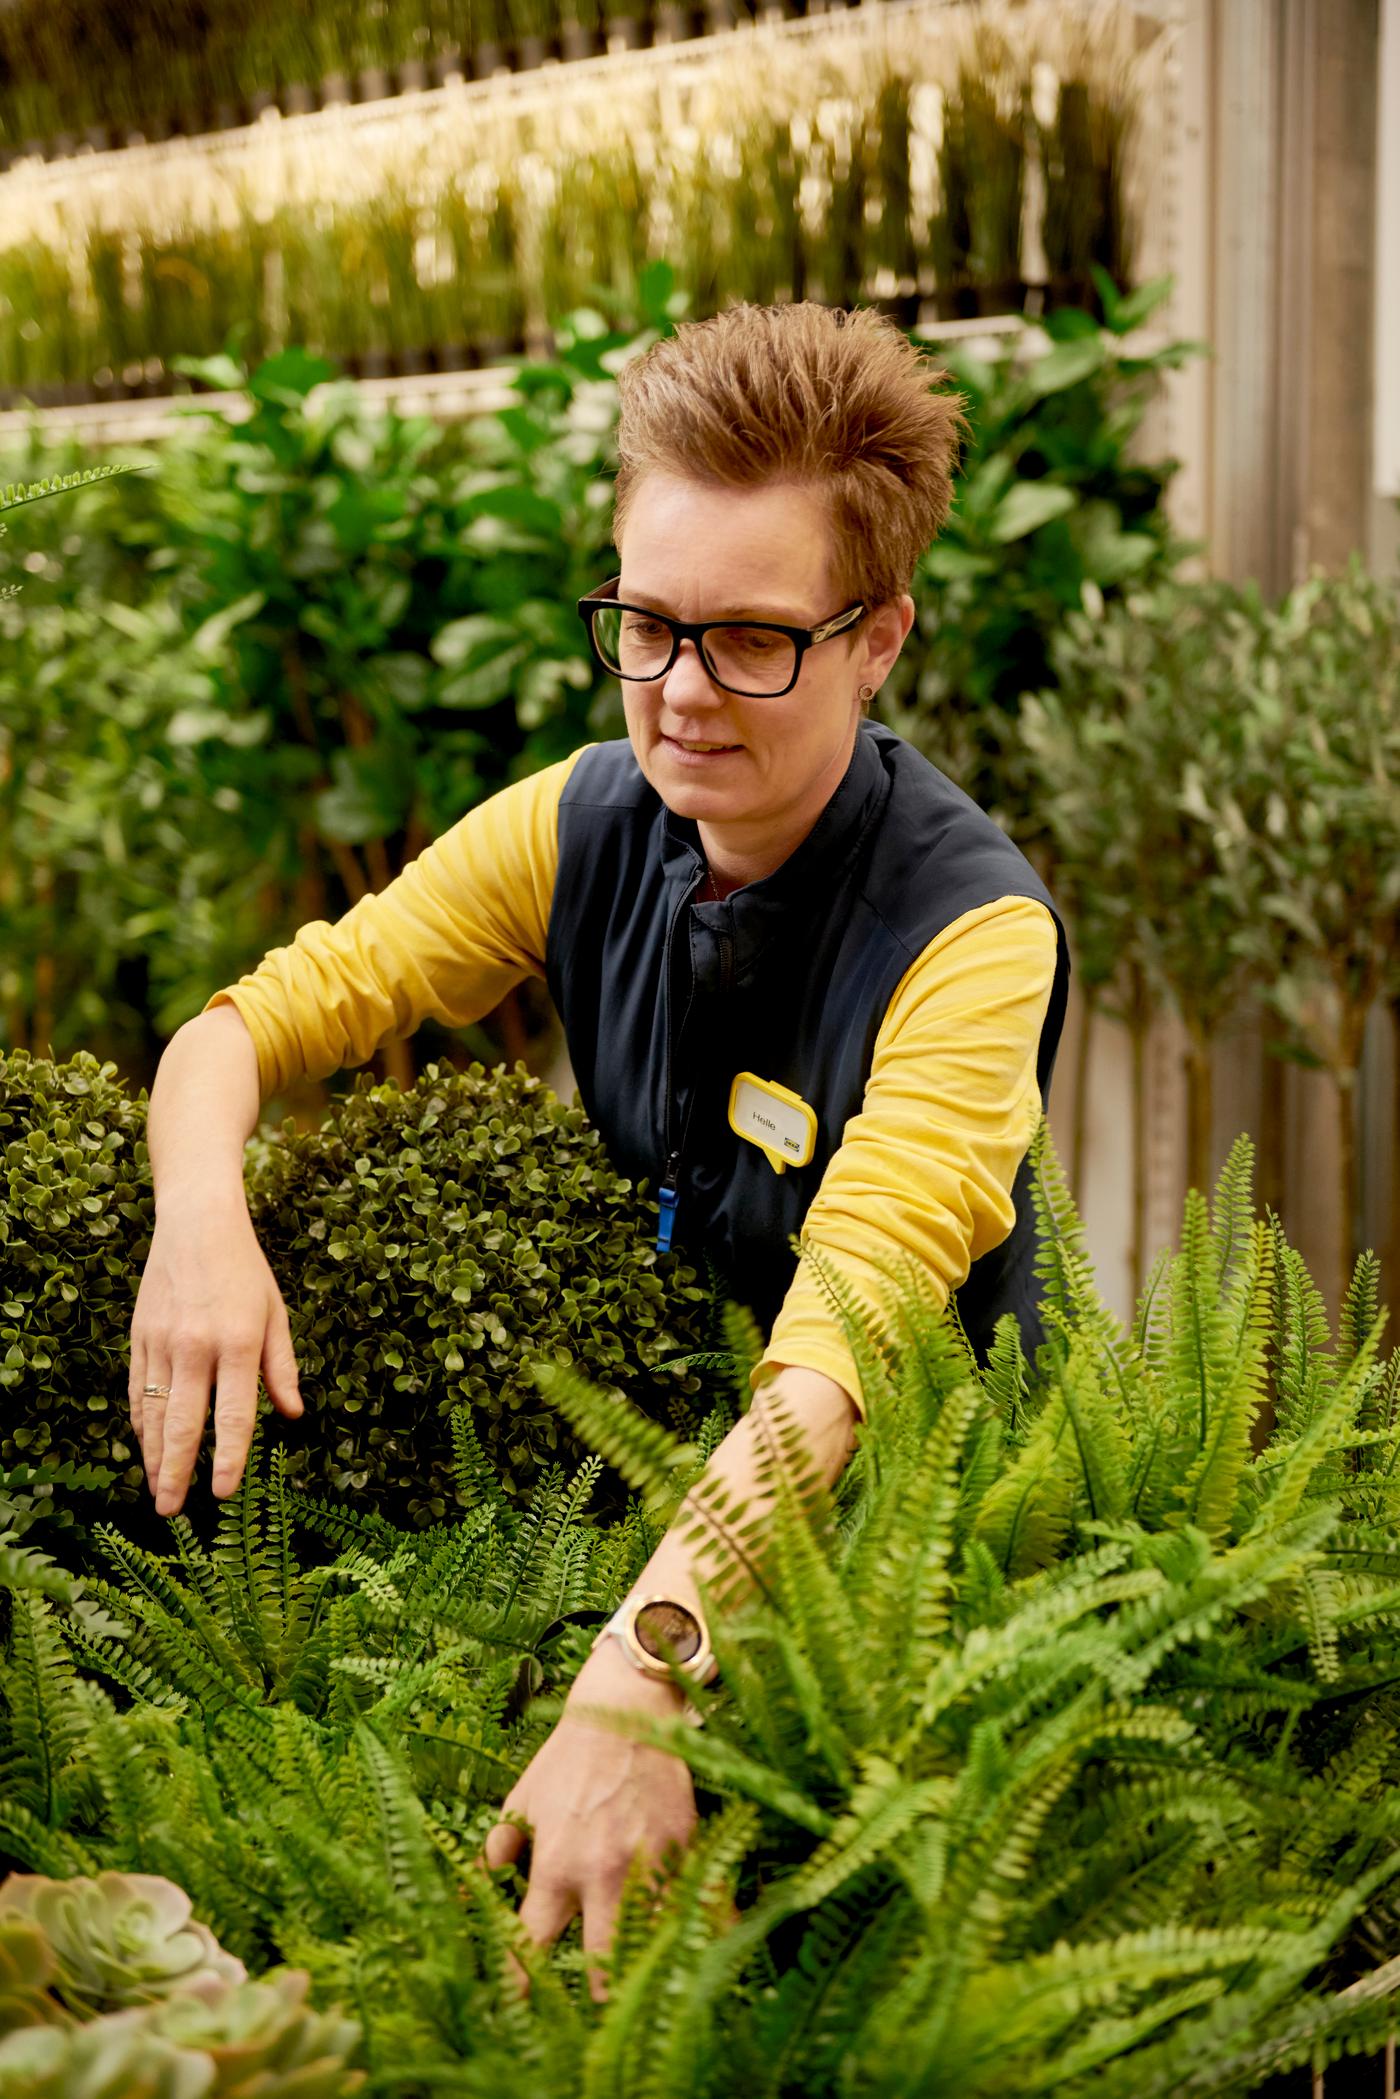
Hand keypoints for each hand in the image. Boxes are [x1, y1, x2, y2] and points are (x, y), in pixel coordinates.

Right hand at [127, 1191, 303, 1515]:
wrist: (196, 1224)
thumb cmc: (245, 1271)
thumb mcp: (275, 1314)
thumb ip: (281, 1367)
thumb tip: (293, 1415)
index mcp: (237, 1342)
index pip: (233, 1413)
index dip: (229, 1457)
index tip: (223, 1493)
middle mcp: (195, 1346)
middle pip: (183, 1422)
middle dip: (177, 1471)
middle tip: (172, 1511)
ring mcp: (161, 1343)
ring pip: (152, 1412)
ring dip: (152, 1456)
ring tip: (156, 1491)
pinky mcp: (139, 1337)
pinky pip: (136, 1390)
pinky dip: (139, 1424)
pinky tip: (145, 1449)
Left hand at [478, 1638, 697, 2002]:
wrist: (625, 1710)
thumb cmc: (567, 1759)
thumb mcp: (521, 1801)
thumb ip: (499, 1851)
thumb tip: (477, 1893)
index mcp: (556, 1866)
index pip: (530, 1945)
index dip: (520, 1986)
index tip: (518, 2014)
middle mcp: (603, 1874)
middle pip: (604, 1966)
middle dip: (601, 2000)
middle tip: (597, 2024)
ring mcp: (650, 1863)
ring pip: (656, 1942)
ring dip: (651, 1970)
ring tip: (649, 1999)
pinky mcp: (686, 1848)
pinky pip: (700, 1906)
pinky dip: (703, 1932)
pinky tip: (706, 1955)